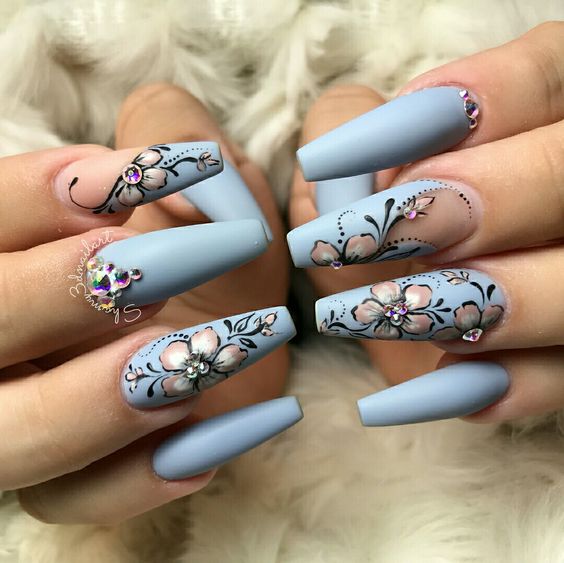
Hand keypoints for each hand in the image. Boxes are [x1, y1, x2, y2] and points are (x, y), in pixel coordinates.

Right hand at [0, 83, 293, 523]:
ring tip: (204, 361)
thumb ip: (176, 134)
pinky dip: (147, 477)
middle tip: (164, 271)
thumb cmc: (218, 249)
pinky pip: (82, 501)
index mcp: (14, 257)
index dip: (41, 196)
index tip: (140, 181)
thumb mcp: (207, 182)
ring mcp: (32, 418)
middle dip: (72, 292)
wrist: (242, 327)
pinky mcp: (77, 479)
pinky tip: (220, 438)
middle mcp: (7, 341)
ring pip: (15, 437)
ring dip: (103, 401)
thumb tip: (182, 156)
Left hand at [289, 22, 563, 424]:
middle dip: (473, 201)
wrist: (384, 302)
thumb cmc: (364, 216)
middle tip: (365, 239)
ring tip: (376, 314)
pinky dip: (498, 388)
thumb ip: (345, 130)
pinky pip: (563, 378)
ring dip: (480, 305)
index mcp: (538, 115)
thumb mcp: (346, 160)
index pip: (540, 76)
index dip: (459, 107)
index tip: (342, 158)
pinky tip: (425, 389)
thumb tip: (354, 168)